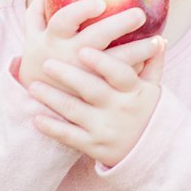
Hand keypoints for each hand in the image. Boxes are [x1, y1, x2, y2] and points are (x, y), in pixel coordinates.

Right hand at [15, 0, 147, 91]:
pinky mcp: (95, 93)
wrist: (36, 104)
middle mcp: (69, 56)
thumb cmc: (39, 63)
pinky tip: (152, 61)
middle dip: (119, 25)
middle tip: (140, 14)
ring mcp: (83, 76)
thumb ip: (34, 17)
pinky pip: (118, 81)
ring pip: (115, 63)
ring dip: (139, 51)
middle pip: (96, 38)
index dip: (82, 11)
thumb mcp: (31, 41)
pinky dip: (136, 71)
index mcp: (54, 39)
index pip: (64, 20)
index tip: (101, 2)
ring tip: (159, 42)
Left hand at [29, 25, 165, 167]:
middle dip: (68, 76)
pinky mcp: (93, 146)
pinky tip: (36, 118)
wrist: (150, 153)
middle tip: (45, 63)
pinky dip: (52, 127)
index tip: (83, 50)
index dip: (102, 63)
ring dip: (51, 98)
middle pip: (91, 89)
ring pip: (74, 111)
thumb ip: (153, 63)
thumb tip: (159, 37)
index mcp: (134, 91)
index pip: (120, 74)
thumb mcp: (153, 89)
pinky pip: (69, 136)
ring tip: (32, 85)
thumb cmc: (147, 112)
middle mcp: (119, 109)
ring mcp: (105, 128)